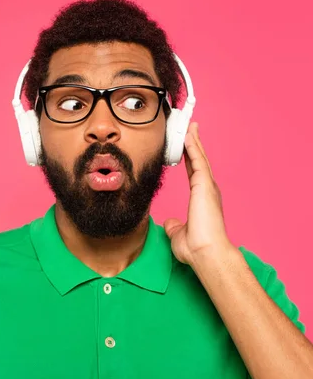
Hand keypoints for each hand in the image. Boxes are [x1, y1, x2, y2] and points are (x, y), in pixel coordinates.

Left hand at [163, 122, 234, 264]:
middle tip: (190, 127)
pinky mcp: (204, 185)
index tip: (186, 145)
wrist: (206, 253)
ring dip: (194, 141)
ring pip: (200, 157)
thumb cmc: (196, 248)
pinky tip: (188, 136)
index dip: (190, 158)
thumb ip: (175, 225)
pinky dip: (193, 147)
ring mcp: (208, 186)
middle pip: (199, 160)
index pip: (194, 172)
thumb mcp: (179, 233)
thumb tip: (171, 223)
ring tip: (189, 125)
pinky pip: (197, 161)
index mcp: (202, 198)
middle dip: (194, 143)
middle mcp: (207, 189)